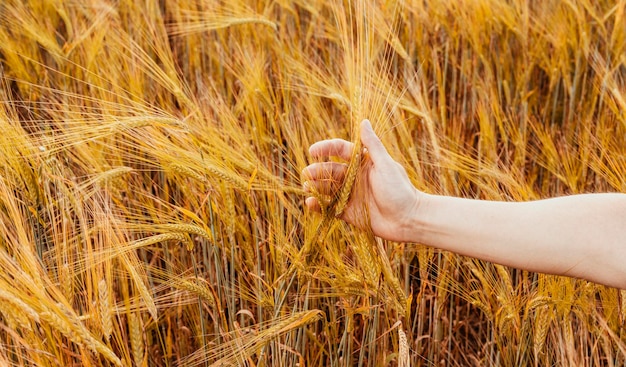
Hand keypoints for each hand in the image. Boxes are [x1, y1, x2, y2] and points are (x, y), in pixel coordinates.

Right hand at [302, 119, 422, 241]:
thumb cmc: (400, 190)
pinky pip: (331, 207)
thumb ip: (372, 145)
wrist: (409, 219)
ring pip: (328, 188)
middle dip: (317, 171)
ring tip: (307, 187)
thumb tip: (364, 121)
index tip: (313, 151)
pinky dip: (320, 206)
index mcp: (363, 163)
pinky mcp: (349, 213)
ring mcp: (351, 195)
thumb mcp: (385, 165)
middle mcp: (355, 178)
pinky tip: (311, 203)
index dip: (326, 149)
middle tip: (306, 173)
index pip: (341, 151)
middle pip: (331, 170)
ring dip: (316, 187)